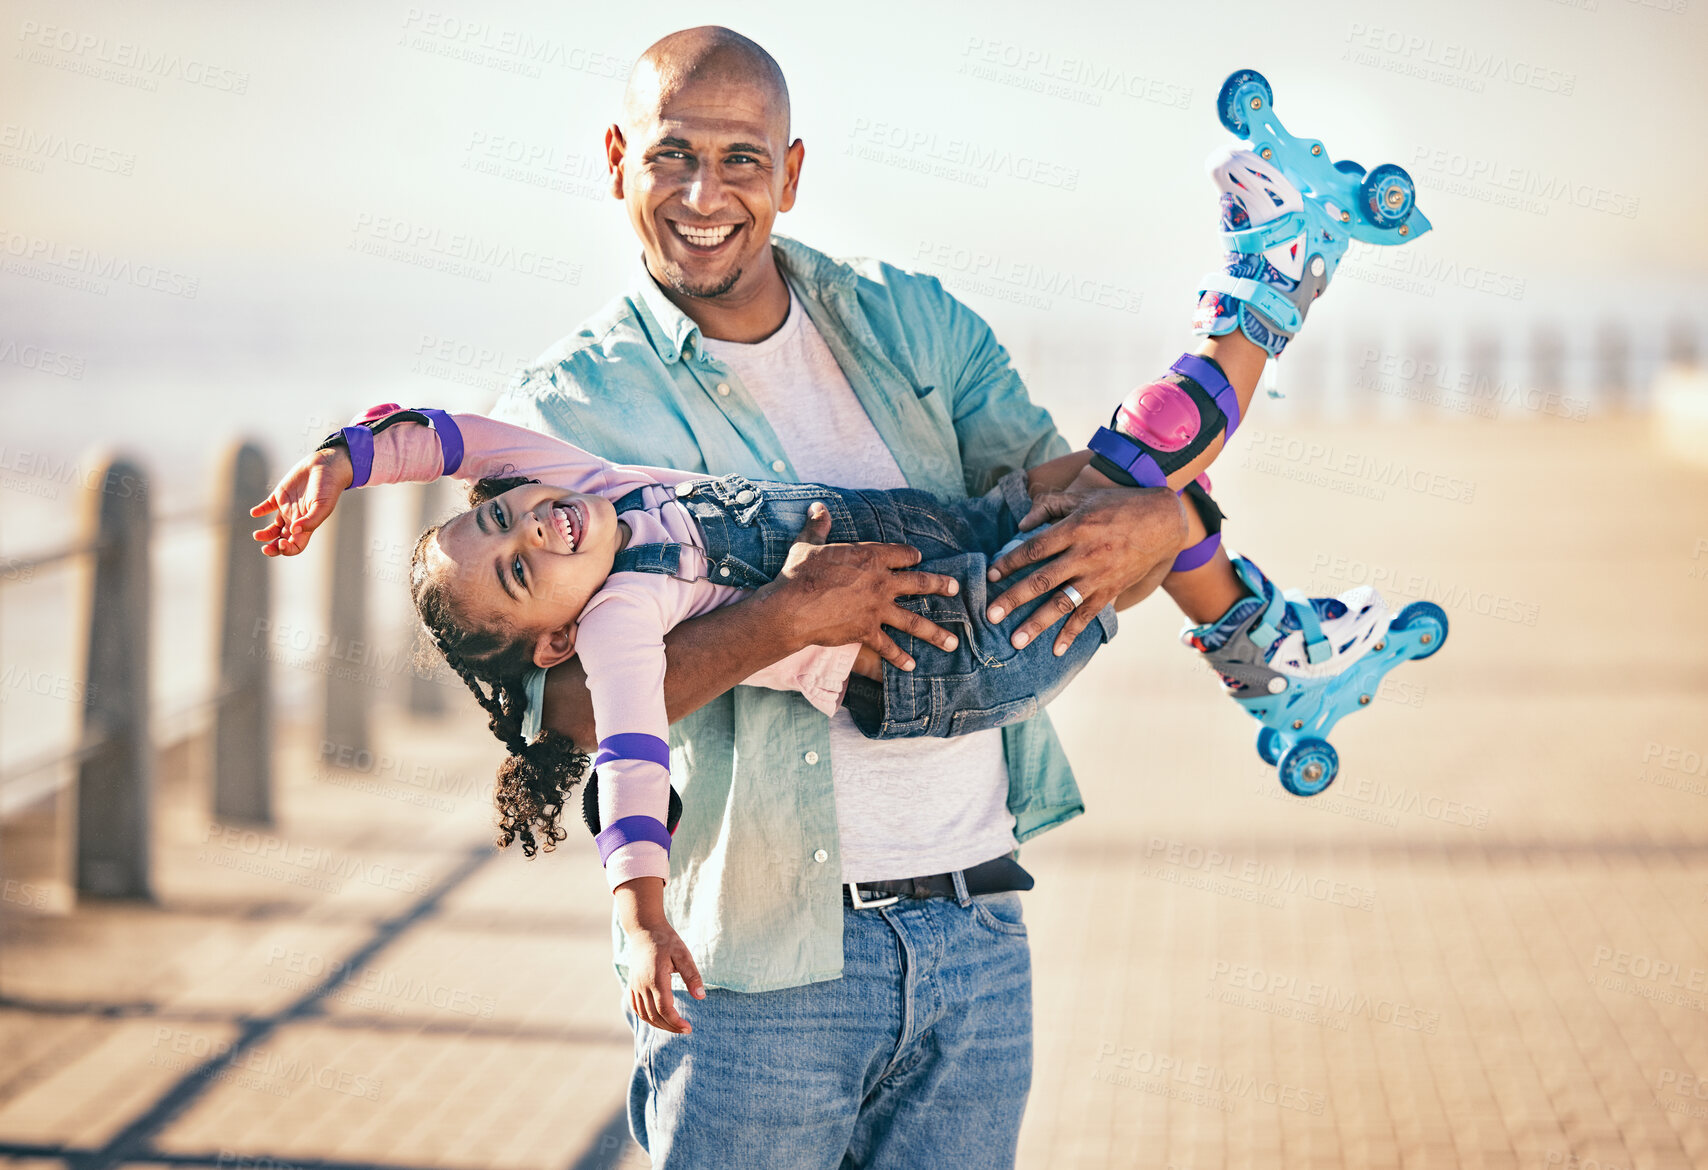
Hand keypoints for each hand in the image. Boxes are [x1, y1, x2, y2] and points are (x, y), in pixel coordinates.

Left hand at [249, 446, 353, 555]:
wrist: (325, 466)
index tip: (282, 543)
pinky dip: (259, 510)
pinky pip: (267, 506)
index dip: (288, 549)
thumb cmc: (328, 487)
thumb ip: (310, 520)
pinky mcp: (280, 495)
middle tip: (265, 548)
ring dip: (265, 534)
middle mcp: (296, 520)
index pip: (296, 545)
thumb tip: (293, 531)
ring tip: (257, 535)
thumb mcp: (323, 505)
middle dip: (274, 548)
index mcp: (307, 525)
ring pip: (273, 528)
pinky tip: (255, 512)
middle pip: (283, 540)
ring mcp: (287, 508)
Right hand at [616, 878, 705, 1034]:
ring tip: (674, 1026)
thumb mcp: (683, 954)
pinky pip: (636, 1008)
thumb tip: (701, 997)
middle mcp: (642, 985)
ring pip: (644, 1014)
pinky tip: (658, 1019)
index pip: (664, 1009)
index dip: (676, 1022)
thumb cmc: (666, 940)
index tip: (689, 1028)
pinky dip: (647, 1018)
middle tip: (685, 1029)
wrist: (644, 929)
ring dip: (659, 1025)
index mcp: (656, 978)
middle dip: (670, 1026)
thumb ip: (692, 975)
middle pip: (654, 1016)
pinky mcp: (632, 985)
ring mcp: (635, 986)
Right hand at [757, 502, 963, 672]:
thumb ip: (818, 526)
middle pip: (919, 583)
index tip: (918, 558)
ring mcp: (877, 609)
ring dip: (934, 633)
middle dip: (940, 586)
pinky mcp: (866, 631)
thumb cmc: (799, 574)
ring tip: (952, 642)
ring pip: (913, 621)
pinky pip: (888, 647)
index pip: (901, 554)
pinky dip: (899, 657)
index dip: (911, 555)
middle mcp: (881, 583)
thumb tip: (818, 507)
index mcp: (871, 557)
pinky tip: (912, 666)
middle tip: (955, 589)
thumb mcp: (808, 545)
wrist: (792, 607)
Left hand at [985, 482, 1186, 655]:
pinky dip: (1072, 634)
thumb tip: (1021, 524)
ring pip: (1062, 604)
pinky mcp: (1111, 590)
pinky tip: (1056, 650)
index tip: (991, 575)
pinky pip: (1088, 616)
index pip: (1034, 548)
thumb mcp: (1082, 497)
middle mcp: (1084, 555)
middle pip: (1042, 580)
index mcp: (1074, 528)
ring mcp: (1098, 576)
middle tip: (990, 616)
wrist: (1163, 521)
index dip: (1010, 562)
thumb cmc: (1118, 505)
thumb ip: (1049, 506)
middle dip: (1013, 599)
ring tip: (1015, 641)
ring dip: (1037, 624)